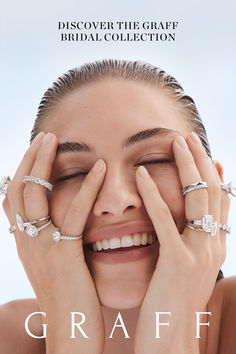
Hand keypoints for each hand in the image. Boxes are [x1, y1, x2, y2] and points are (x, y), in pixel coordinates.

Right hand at [3, 132, 105, 353]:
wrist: (72, 334)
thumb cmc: (70, 300)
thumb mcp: (53, 267)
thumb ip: (52, 242)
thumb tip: (59, 222)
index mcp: (24, 244)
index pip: (12, 200)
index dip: (19, 173)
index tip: (33, 152)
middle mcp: (25, 241)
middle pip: (18, 189)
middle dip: (28, 160)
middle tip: (44, 136)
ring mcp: (40, 247)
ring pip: (35, 195)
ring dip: (44, 163)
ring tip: (55, 139)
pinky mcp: (62, 254)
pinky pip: (72, 213)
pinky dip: (86, 187)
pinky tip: (99, 168)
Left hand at [134, 132, 229, 353]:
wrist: (172, 342)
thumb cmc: (173, 305)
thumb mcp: (186, 269)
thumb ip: (186, 243)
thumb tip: (181, 221)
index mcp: (215, 247)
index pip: (220, 201)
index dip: (214, 173)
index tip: (203, 151)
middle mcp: (214, 246)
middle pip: (213, 192)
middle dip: (202, 161)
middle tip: (189, 137)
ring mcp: (198, 254)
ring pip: (198, 199)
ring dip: (187, 167)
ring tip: (176, 142)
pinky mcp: (177, 263)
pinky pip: (165, 220)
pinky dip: (154, 194)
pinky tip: (143, 174)